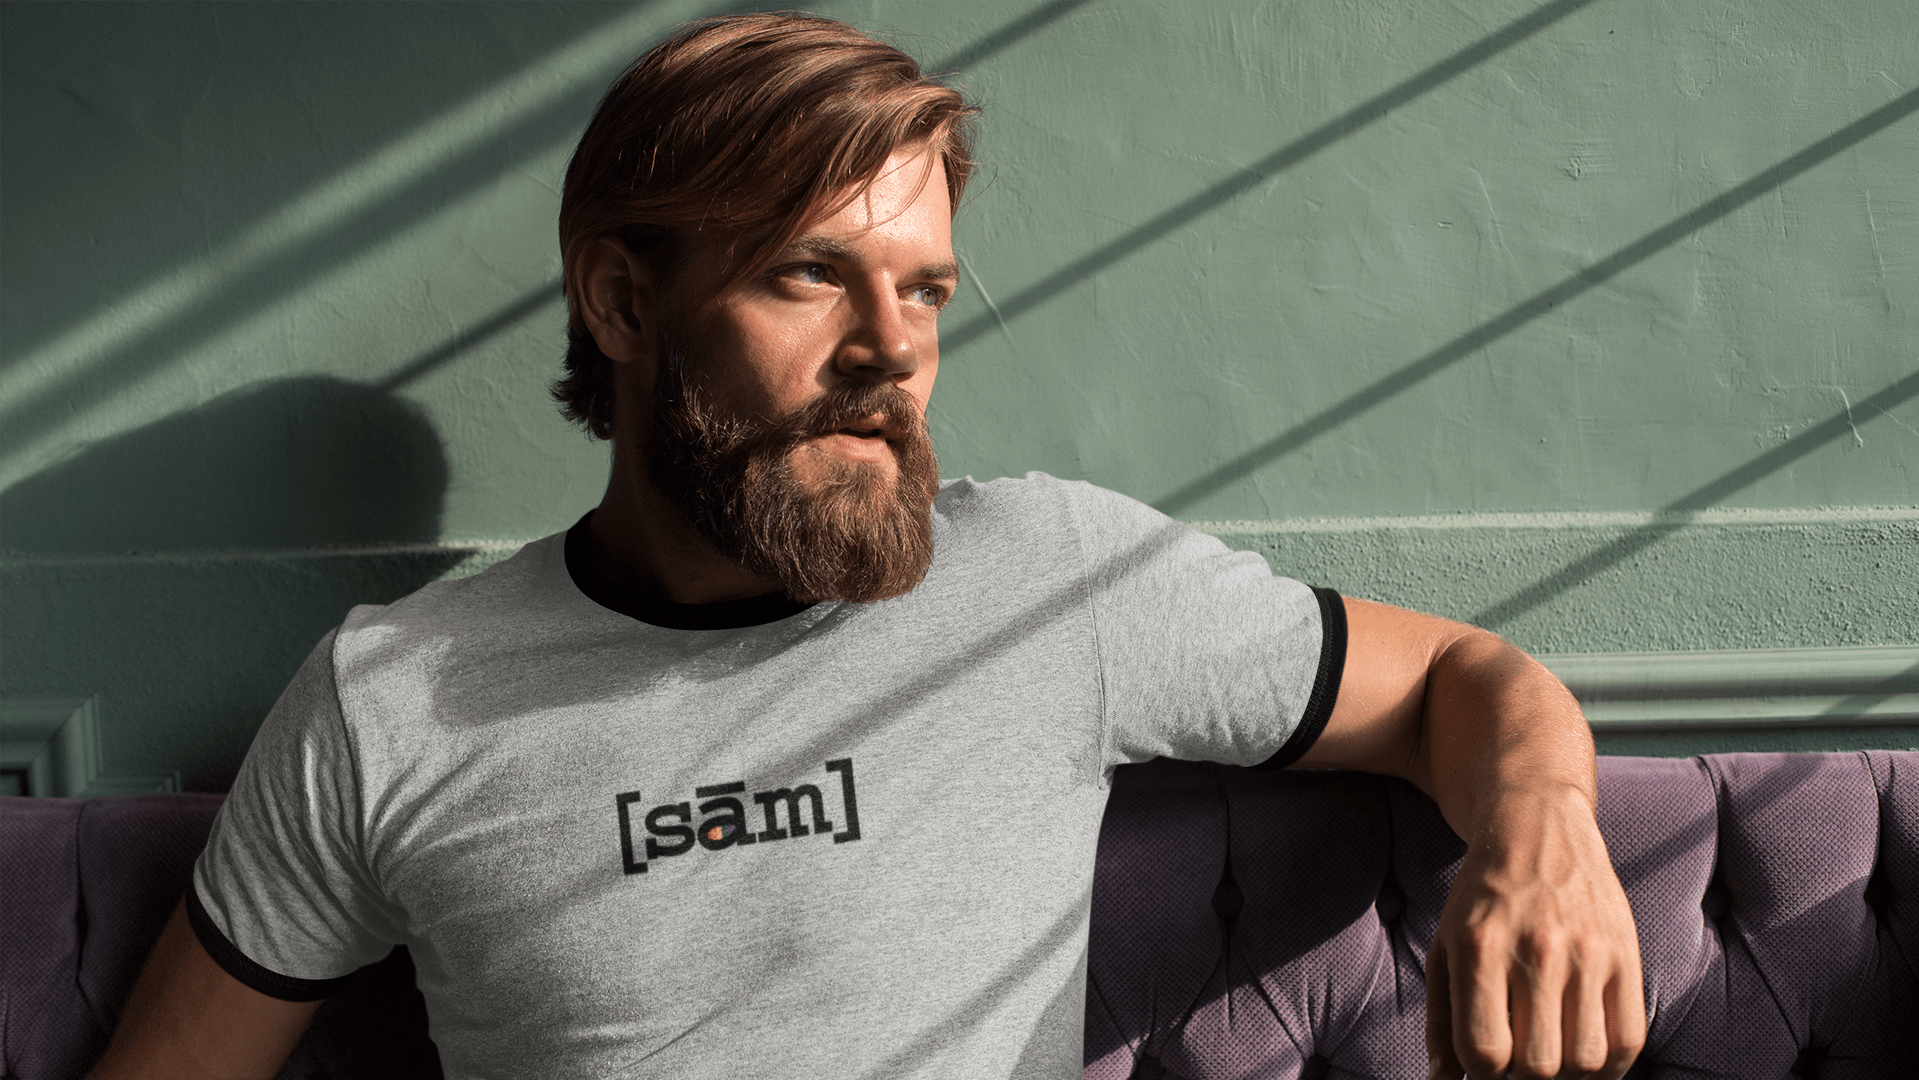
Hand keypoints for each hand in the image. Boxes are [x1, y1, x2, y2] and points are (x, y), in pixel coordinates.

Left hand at [1424, 788, 1644, 1079]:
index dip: (1481, 1068)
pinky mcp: (1626, 955)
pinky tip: (1583, 1041)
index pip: (1484, 1052)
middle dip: (1523, 1070)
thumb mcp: (1445, 946)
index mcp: (1481, 947)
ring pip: (1586, 1061)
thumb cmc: (1483, 897)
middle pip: (1538, 1066)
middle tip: (1519, 1043)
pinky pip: (1629, 1042)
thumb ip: (1442, 1019)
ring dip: (1565, 1067)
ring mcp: (1588, 953)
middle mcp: (1536, 950)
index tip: (1484, 1050)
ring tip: (1550, 1040)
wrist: (1538, 829)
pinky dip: (1608, 1062)